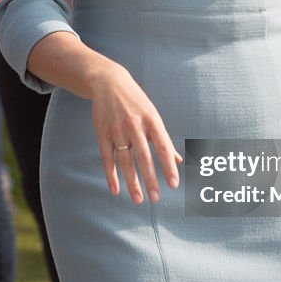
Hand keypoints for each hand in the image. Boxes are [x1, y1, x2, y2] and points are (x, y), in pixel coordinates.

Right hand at [90, 62, 181, 203]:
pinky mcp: (102, 134)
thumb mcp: (153, 115)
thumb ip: (164, 139)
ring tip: (138, 199)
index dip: (168, 166)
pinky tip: (116, 190)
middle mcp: (135, 125)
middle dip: (150, 179)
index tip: (174, 184)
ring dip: (132, 182)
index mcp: (152, 120)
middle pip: (144, 157)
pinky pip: (107, 158)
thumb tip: (178, 160)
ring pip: (125, 161)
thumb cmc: (136, 102)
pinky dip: (111, 175)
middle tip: (156, 198)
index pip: (163, 147)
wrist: (108, 82)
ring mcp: (117, 130)